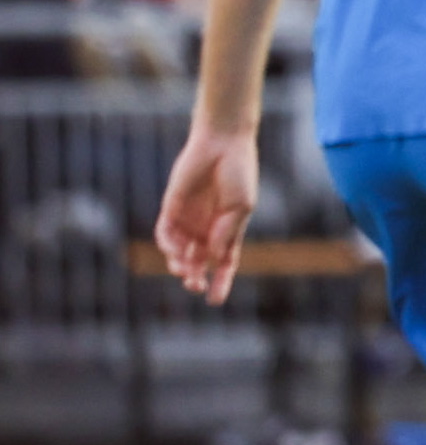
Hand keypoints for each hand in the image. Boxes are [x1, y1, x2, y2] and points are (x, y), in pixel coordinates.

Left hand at [157, 126, 259, 303]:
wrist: (222, 143)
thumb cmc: (239, 172)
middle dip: (196, 276)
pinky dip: (169, 245)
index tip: (215, 301)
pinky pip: (165, 233)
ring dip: (181, 264)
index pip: (224, 262)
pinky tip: (176, 251)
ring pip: (180, 251)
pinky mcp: (171, 207)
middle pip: (199, 261)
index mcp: (229, 228)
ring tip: (185, 270)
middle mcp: (207, 227)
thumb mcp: (241, 207)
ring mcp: (189, 218)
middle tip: (194, 286)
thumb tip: (211, 257)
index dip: (221, 281)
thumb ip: (227, 233)